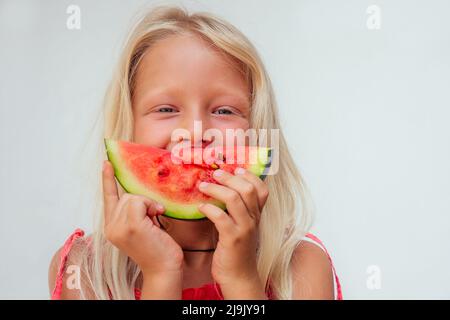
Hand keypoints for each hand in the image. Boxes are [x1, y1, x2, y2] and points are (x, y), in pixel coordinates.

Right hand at [102, 160, 183, 274]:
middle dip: (143, 201)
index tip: (106, 162)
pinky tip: (157, 216)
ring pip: (133, 197)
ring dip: (148, 204)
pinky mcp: (131, 226)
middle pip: (125, 195)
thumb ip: (136, 211)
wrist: (164, 268)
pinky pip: (140, 201)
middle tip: (153, 218)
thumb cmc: (158, 248)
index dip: (107, 180)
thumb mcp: (143, 226)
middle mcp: (111, 227)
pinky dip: (151, 205)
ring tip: (155, 221)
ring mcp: (118, 227)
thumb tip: (141, 194)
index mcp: (112, 227)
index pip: (108, 198)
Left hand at [197, 167, 268, 297]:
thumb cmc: (236, 249)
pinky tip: (200, 207)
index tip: (235, 169)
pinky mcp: (232, 238)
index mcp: (257, 214)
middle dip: (229, 177)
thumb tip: (222, 189)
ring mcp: (244, 228)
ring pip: (235, 199)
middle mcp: (254, 219)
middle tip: (214, 173)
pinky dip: (209, 208)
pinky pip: (220, 217)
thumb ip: (237, 209)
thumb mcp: (242, 226)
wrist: (238, 275)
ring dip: (216, 189)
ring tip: (203, 185)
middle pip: (247, 189)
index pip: (262, 188)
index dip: (249, 175)